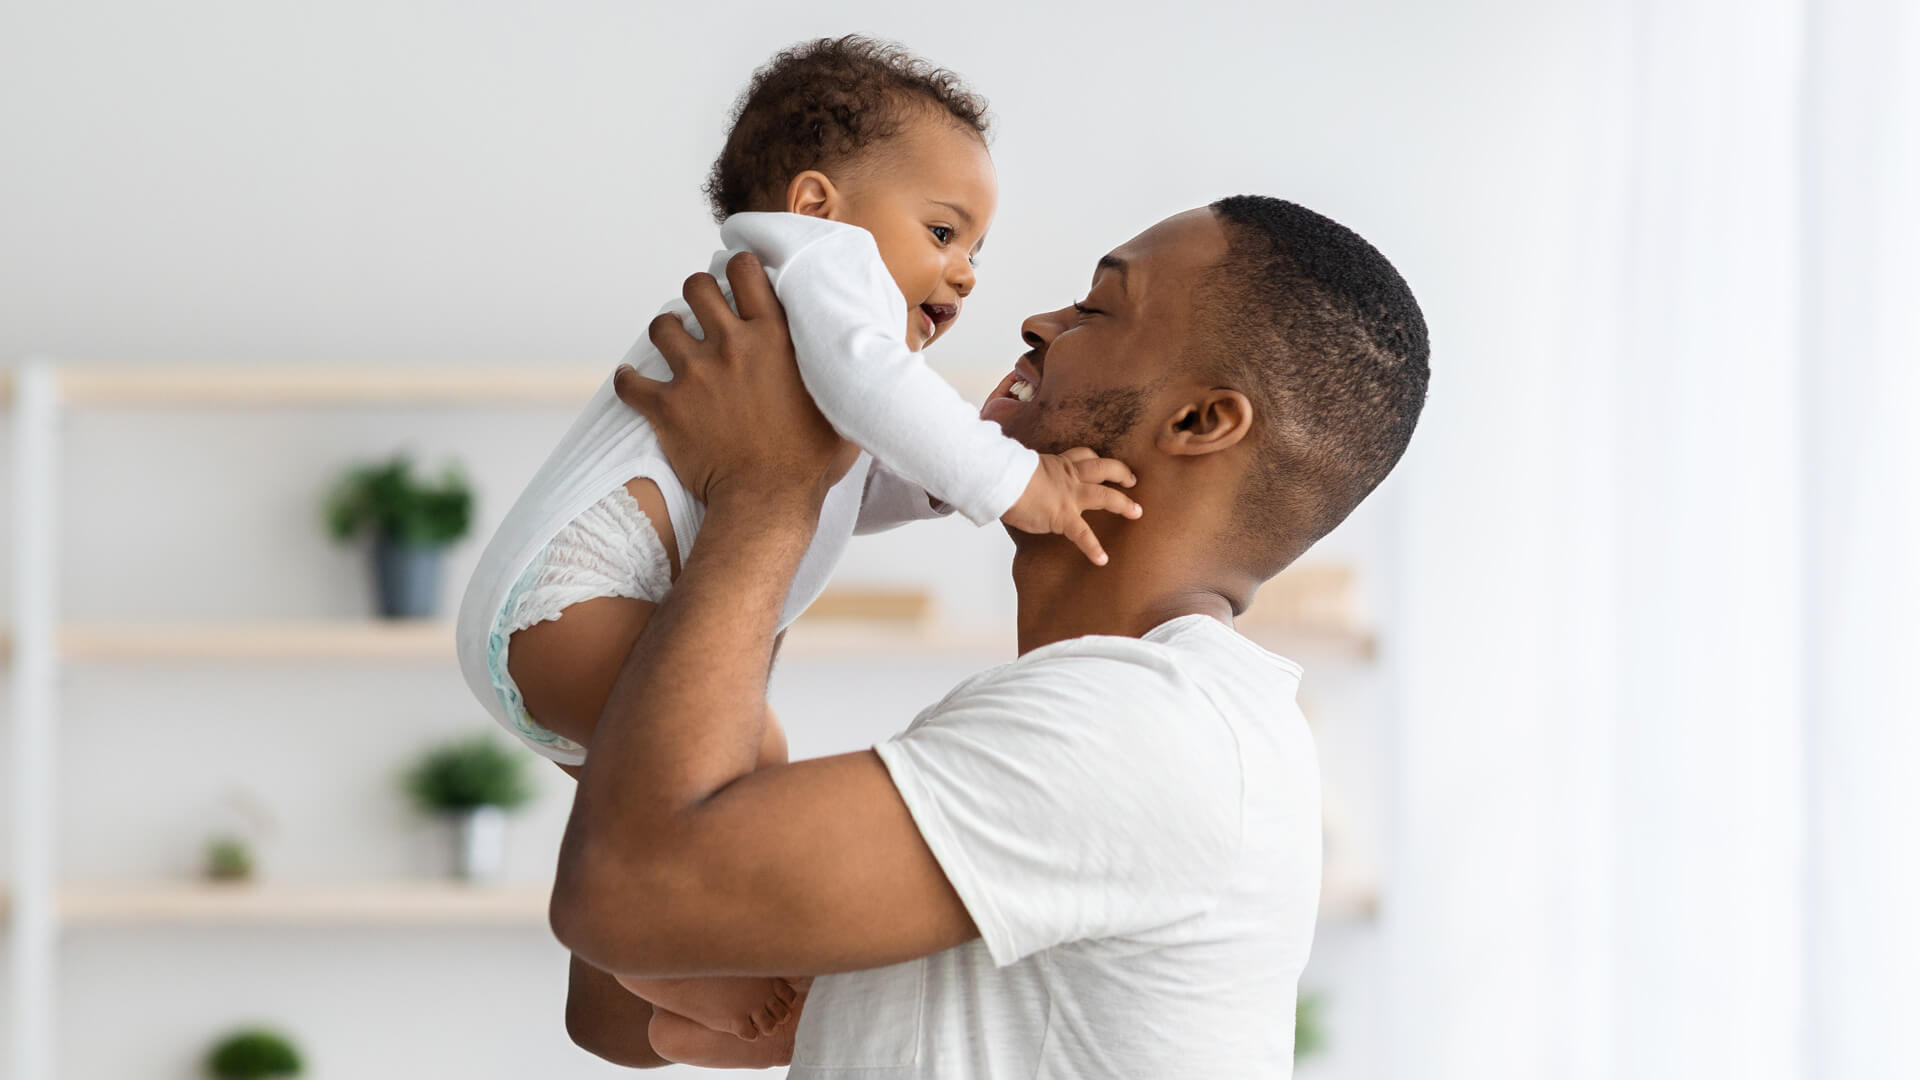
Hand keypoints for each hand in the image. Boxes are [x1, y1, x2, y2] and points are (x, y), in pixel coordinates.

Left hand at [614, 252, 858, 512]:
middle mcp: (732, 346)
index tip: (737, 281)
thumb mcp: (844, 402)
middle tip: (704, 312)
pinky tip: (634, 383)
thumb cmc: (813, 460)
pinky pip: (631, 382)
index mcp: (774, 338)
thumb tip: (877, 348)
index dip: (738, 270)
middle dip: (698, 295)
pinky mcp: (666, 407)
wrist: (769, 502)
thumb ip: (845, 367)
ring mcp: (695, 374)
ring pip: (663, 326)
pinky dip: (630, 382)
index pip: (746, 271)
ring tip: (675, 345)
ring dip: (668, 332)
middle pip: (697, 288)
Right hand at [1000, 448, 1141, 564]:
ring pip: (1105, 495)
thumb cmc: (1003, 474)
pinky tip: (1102, 559)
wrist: (1001, 480)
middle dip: (1121, 473)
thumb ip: (1028, 476)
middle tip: (1132, 480)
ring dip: (1123, 504)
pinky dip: (1094, 548)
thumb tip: (1020, 485)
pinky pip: (1083, 534)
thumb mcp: (1020, 468)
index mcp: (1058, 464)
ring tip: (1136, 513)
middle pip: (1103, 468)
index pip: (1083, 455)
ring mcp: (1070, 496)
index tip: (1102, 463)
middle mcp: (1069, 477)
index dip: (1096, 459)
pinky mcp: (1064, 516)